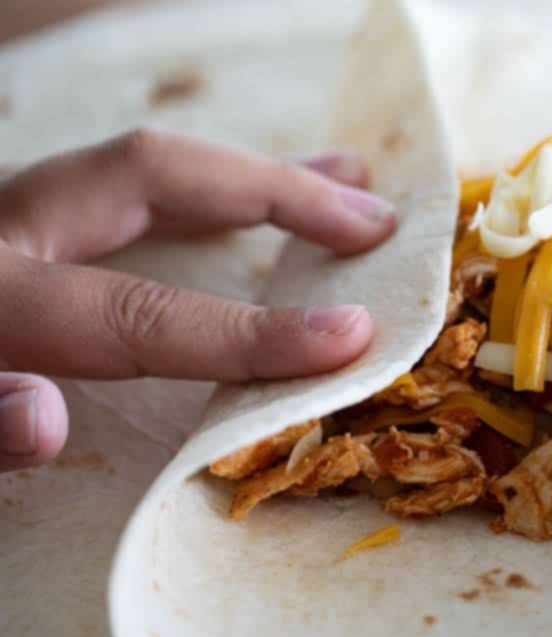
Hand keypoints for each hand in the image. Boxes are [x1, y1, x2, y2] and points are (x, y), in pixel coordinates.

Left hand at [0, 129, 396, 471]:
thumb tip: (44, 422)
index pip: (136, 313)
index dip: (248, 330)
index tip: (350, 338)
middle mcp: (6, 222)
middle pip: (154, 172)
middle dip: (276, 192)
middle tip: (376, 226)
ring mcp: (12, 207)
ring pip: (145, 161)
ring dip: (254, 175)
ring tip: (350, 181)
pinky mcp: (14, 214)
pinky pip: (124, 177)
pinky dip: (204, 184)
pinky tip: (252, 203)